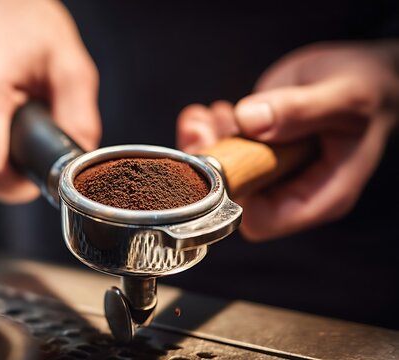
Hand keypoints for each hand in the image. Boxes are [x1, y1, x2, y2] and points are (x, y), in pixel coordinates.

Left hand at [177, 41, 398, 239]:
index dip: (233, 194)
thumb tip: (250, 120)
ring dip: (207, 143)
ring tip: (213, 113)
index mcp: (322, 194)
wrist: (365, 74)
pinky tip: (217, 109)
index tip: (220, 156)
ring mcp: (274, 171)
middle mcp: (293, 189)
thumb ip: (300, 109)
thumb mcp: (344, 96)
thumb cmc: (366, 89)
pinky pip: (223, 151)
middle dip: (212, 163)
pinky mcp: (260, 151)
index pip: (263, 219)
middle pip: (235, 197)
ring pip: (222, 174)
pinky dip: (211, 130)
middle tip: (202, 127)